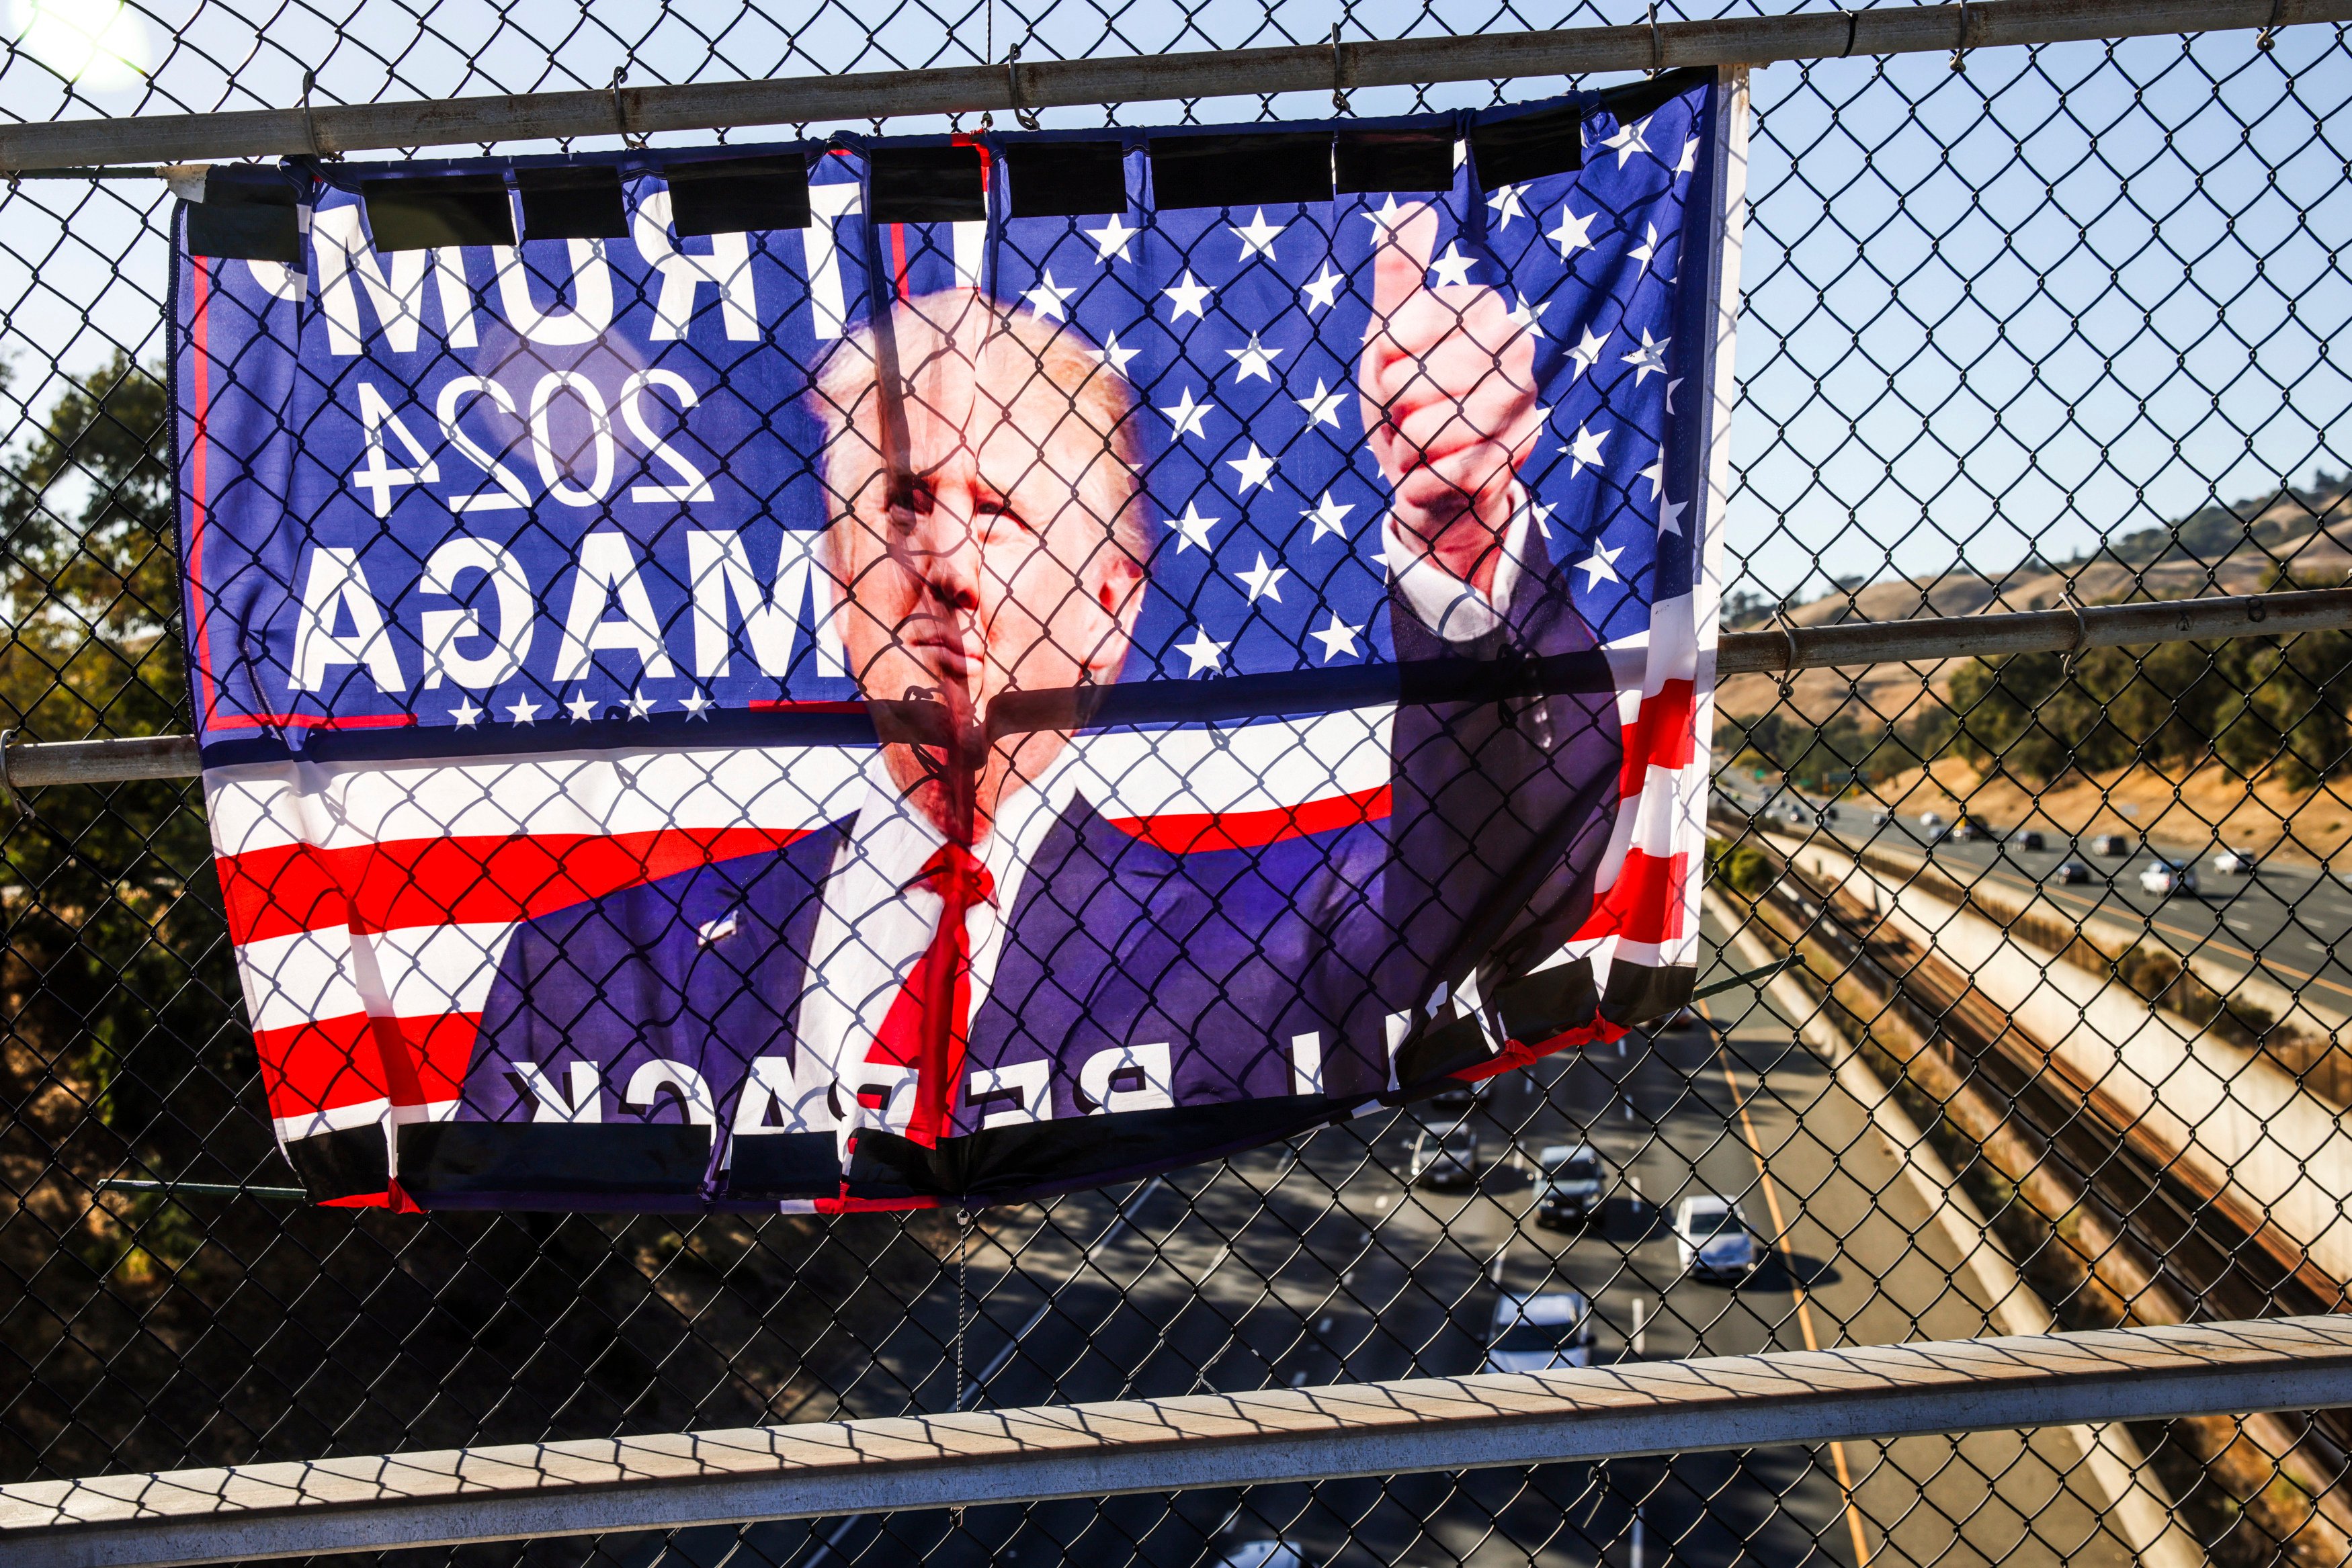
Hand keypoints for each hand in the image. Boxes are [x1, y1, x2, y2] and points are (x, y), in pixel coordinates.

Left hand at [1357, 202, 1539, 597]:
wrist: (1428, 475)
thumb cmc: (1403, 399)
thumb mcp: (1388, 335)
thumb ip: (1398, 272)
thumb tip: (1411, 207)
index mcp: (1485, 309)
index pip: (1401, 331)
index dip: (1382, 361)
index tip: (1393, 369)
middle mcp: (1517, 349)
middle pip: (1415, 381)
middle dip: (1395, 408)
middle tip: (1408, 413)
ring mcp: (1522, 402)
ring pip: (1430, 428)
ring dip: (1409, 445)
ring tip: (1423, 442)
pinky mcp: (1516, 456)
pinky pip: (1446, 468)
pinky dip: (1425, 477)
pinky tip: (1438, 470)